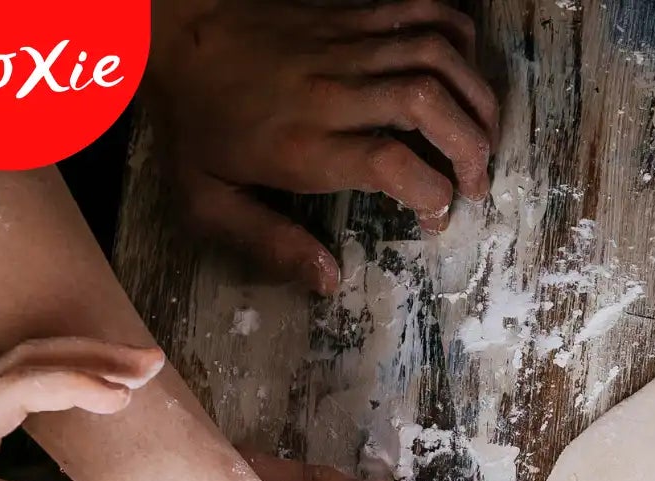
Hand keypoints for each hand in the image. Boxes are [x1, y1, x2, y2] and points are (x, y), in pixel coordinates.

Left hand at [0, 339, 162, 480]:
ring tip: (134, 372)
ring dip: (79, 358)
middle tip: (150, 365)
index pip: (18, 388)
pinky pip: (13, 377)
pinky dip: (60, 372)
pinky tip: (88, 387)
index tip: (123, 402)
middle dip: (91, 355)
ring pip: (19, 360)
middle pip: (25, 358)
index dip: (75, 386)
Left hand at [145, 0, 498, 293]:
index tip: (435, 217)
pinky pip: (422, 13)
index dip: (432, 195)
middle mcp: (331, 92)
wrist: (170, 33)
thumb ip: (266, 244)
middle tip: (476, 183)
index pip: (390, 163)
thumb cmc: (194, 124)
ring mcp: (345, 46)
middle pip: (426, 106)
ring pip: (435, 57)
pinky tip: (465, 72)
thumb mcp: (206, 201)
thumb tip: (327, 280)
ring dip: (476, 98)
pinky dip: (459, 38)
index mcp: (301, 144)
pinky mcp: (352, 14)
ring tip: (485, 136)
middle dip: (471, 148)